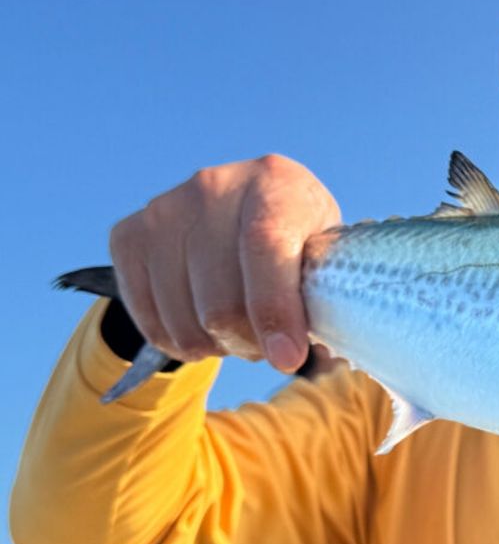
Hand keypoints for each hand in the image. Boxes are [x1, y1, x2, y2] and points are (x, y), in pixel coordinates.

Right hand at [108, 155, 340, 371]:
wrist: (250, 206)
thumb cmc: (299, 241)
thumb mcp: (326, 256)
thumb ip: (320, 299)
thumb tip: (290, 356)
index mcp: (276, 184)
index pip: (265, 247)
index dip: (274, 310)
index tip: (287, 359)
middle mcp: (213, 187)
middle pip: (220, 302)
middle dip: (250, 343)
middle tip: (268, 343)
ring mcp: (164, 210)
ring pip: (184, 323)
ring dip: (218, 347)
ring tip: (240, 329)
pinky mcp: (128, 237)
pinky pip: (150, 323)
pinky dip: (182, 344)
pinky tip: (205, 325)